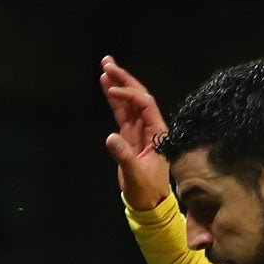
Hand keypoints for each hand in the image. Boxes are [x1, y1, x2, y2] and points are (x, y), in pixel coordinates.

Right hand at [99, 57, 171, 210]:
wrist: (148, 202)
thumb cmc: (147, 189)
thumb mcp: (136, 174)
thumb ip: (124, 155)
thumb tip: (110, 137)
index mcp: (157, 132)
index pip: (144, 104)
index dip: (129, 94)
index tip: (112, 90)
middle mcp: (150, 126)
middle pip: (137, 96)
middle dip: (123, 78)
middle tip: (108, 62)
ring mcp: (139, 130)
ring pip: (128, 102)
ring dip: (117, 84)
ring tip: (105, 67)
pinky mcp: (129, 136)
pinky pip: (121, 113)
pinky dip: (113, 100)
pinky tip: (106, 86)